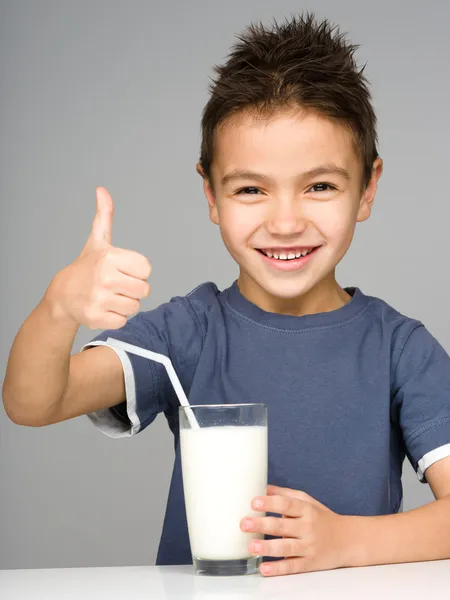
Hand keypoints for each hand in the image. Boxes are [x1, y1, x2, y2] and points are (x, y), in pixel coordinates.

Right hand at [45, 187, 150, 328]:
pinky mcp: (96, 318)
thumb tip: (102, 190)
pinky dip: (116, 318)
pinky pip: (123, 321)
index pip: (147, 269)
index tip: (123, 270)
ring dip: (125, 304)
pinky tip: (104, 308)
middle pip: (144, 290)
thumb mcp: (97, 241)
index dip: (138, 272)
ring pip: (135, 307)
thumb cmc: (86, 267)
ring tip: (110, 297)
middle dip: (133, 290)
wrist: (62, 295)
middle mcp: (105, 277)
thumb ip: (104, 216)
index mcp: (110, 257)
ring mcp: (99, 299)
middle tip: (117, 286)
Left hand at [241, 485, 351, 576]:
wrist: (348, 540)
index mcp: (306, 510)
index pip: (287, 504)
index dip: (270, 502)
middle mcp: (307, 527)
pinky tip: (264, 568)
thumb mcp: (307, 502)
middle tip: (244, 524)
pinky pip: (293, 566)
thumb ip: (285, 495)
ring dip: (268, 547)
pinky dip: (278, 568)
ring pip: (287, 547)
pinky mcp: (310, 563)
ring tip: (251, 546)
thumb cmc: (322, 518)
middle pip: (283, 525)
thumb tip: (263, 487)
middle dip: (262, 524)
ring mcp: (309, 546)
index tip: (254, 502)